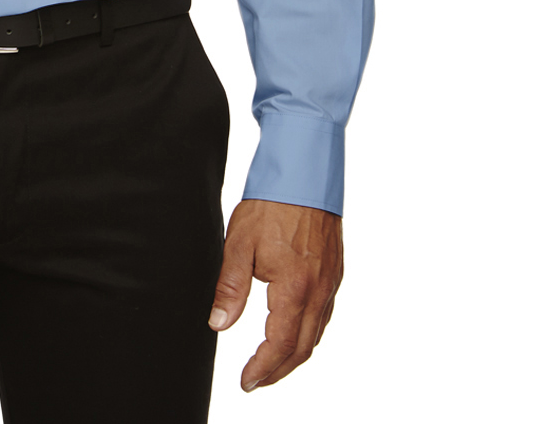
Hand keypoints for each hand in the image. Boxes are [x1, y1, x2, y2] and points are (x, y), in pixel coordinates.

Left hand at [207, 198, 342, 391]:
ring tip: (271, 363)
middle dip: (278, 371)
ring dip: (295, 354)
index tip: (246, 381)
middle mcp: (319, 291)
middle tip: (255, 380)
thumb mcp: (239, 244)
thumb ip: (230, 288)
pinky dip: (309, 332)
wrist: (304, 172)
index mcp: (294, 289)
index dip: (262, 369)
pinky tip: (294, 329)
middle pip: (303, 348)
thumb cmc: (272, 204)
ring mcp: (331, 282)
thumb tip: (219, 324)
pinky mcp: (335, 271)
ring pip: (317, 333)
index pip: (280, 345)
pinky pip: (325, 314)